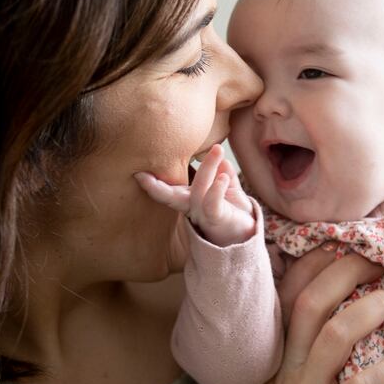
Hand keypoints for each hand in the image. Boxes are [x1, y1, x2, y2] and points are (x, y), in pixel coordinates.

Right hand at [135, 144, 255, 245]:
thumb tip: (219, 154)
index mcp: (188, 199)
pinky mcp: (216, 219)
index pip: (167, 190)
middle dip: (155, 186)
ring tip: (217, 149)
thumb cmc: (232, 210)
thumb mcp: (227, 187)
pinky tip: (223, 177)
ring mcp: (202, 215)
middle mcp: (190, 208)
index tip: (137, 173)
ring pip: (198, 190)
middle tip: (145, 170)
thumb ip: (222, 171)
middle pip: (170, 195)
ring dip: (208, 167)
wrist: (247, 233)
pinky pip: (212, 204)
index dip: (151, 183)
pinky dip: (217, 189)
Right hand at [198, 252, 383, 383]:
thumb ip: (305, 358)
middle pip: (313, 300)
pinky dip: (383, 374)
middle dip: (351, 269)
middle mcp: (287, 369)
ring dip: (371, 310)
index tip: (355, 237)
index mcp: (278, 357)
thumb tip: (348, 322)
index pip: (292, 291)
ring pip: (334, 335)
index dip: (322, 259)